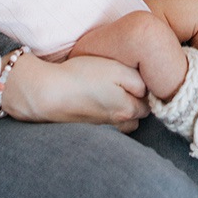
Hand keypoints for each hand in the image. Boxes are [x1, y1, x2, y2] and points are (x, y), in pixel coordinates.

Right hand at [2, 52, 148, 131]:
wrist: (48, 93)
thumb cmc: (83, 76)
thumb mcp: (116, 69)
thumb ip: (137, 80)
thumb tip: (147, 90)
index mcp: (127, 110)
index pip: (149, 104)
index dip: (147, 91)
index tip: (140, 79)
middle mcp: (117, 124)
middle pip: (137, 116)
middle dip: (137, 103)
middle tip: (127, 85)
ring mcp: (101, 128)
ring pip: (122, 123)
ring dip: (122, 112)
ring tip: (112, 94)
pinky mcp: (87, 128)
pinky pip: (106, 125)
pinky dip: (106, 116)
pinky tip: (96, 102)